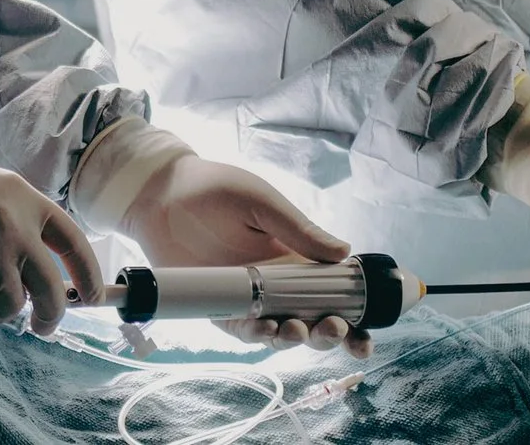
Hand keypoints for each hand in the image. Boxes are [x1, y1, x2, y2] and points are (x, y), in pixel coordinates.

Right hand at [0, 138, 101, 336]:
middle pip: (53, 291)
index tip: (94, 297)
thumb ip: (15, 219)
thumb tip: (37, 272)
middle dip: (52, 316)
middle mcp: (14, 228)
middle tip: (44, 325)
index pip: (74, 242)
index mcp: (23, 197)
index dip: (89, 274)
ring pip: (10, 308)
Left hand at [120, 156, 372, 356]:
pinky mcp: (220, 308)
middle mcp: (279, 284)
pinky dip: (257, 336)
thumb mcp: (264, 204)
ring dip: (295, 339)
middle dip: (330, 333)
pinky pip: (244, 331)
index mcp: (298, 258)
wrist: (161, 195)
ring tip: (295, 330)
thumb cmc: (217, 189)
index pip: (334, 292)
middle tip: (332, 329)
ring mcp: (251, 299)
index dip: (355, 317)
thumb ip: (301, 231)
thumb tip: (346, 253)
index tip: (368, 334)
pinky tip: (267, 331)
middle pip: (314, 320)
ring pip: (283, 332)